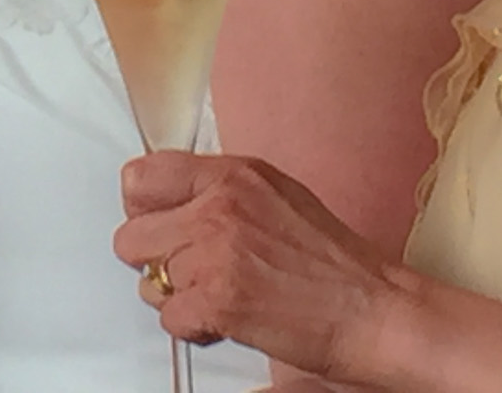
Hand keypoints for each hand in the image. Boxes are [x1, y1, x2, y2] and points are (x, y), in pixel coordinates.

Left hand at [115, 151, 404, 381]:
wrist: (370, 308)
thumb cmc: (331, 260)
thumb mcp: (275, 194)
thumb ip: (221, 190)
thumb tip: (171, 199)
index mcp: (233, 174)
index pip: (141, 176)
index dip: (143, 210)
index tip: (158, 226)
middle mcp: (220, 206)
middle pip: (131, 236)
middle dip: (155, 261)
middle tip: (190, 272)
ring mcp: (216, 252)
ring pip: (148, 282)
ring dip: (177, 297)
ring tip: (220, 294)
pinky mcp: (219, 299)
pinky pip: (169, 318)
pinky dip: (194, 327)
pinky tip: (227, 318)